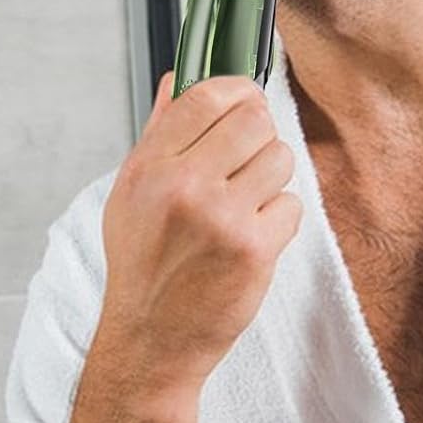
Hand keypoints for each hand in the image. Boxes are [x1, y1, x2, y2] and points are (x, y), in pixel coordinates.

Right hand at [96, 70, 302, 393]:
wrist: (151, 340)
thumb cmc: (143, 266)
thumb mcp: (131, 194)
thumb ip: (160, 134)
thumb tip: (178, 82)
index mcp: (150, 167)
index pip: (206, 97)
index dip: (237, 92)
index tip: (245, 102)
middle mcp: (183, 186)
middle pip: (254, 119)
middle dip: (260, 135)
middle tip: (248, 160)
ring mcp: (221, 217)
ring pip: (280, 158)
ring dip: (271, 178)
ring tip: (246, 204)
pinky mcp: (254, 248)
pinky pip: (291, 204)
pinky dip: (278, 220)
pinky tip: (252, 238)